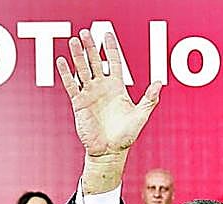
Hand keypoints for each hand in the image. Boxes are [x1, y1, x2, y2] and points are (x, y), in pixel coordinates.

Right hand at [57, 30, 161, 158]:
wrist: (109, 151)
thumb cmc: (126, 135)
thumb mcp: (140, 116)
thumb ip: (149, 99)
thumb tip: (159, 83)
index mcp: (117, 88)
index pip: (114, 62)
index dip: (111, 48)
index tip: (108, 34)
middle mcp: (102, 88)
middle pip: (96, 62)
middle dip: (91, 47)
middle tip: (85, 32)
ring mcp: (90, 94)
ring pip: (82, 70)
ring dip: (78, 56)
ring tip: (74, 41)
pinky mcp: (79, 103)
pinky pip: (72, 85)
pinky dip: (67, 73)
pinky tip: (62, 61)